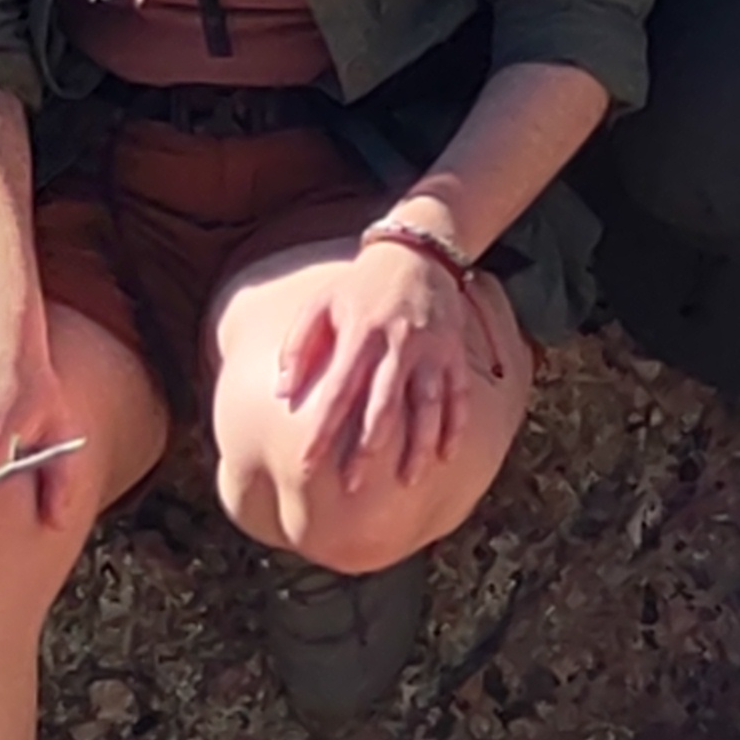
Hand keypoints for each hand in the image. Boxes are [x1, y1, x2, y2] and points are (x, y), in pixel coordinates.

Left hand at [281, 227, 527, 505]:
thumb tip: (282, 393)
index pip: (338, 391)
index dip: (322, 430)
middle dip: (367, 450)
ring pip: (426, 405)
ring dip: (418, 445)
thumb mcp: (321, 304)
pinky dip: (455, 425)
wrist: (418, 251)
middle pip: (383, 405)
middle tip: (352, 488)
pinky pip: (458, 394)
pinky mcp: (454, 350)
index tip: (306, 464)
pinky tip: (446, 454)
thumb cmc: (360, 285)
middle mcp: (397, 343)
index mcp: (360, 333)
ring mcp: (430, 348)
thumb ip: (298, 346)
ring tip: (407, 480)